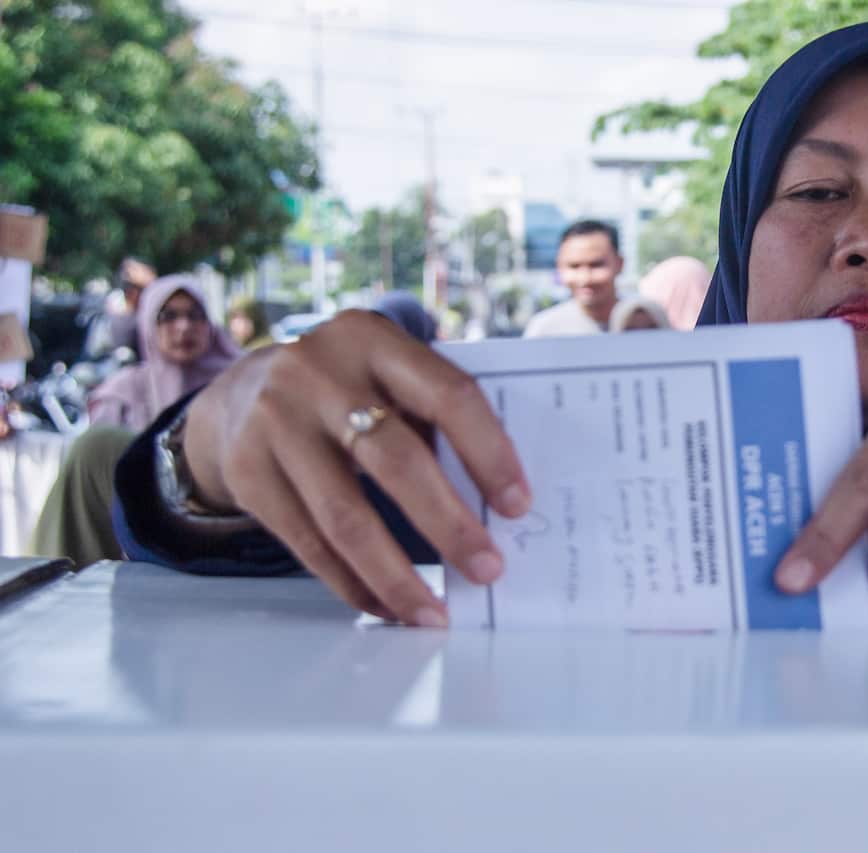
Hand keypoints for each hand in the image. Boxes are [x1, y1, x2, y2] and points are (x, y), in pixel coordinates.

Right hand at [184, 310, 530, 625]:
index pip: (447, 394)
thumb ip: (435, 416)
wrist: (239, 392)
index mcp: (373, 339)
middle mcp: (318, 374)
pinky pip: (308, 544)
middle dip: (448, 524)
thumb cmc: (347, 390)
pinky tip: (387, 605)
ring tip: (434, 613)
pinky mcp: (248, 473)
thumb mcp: (387, 374)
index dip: (488, 452)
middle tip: (488, 569)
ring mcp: (275, 423)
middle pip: (396, 461)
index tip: (518, 505)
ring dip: (397, 575)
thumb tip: (498, 502)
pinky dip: (353, 583)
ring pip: (345, 517)